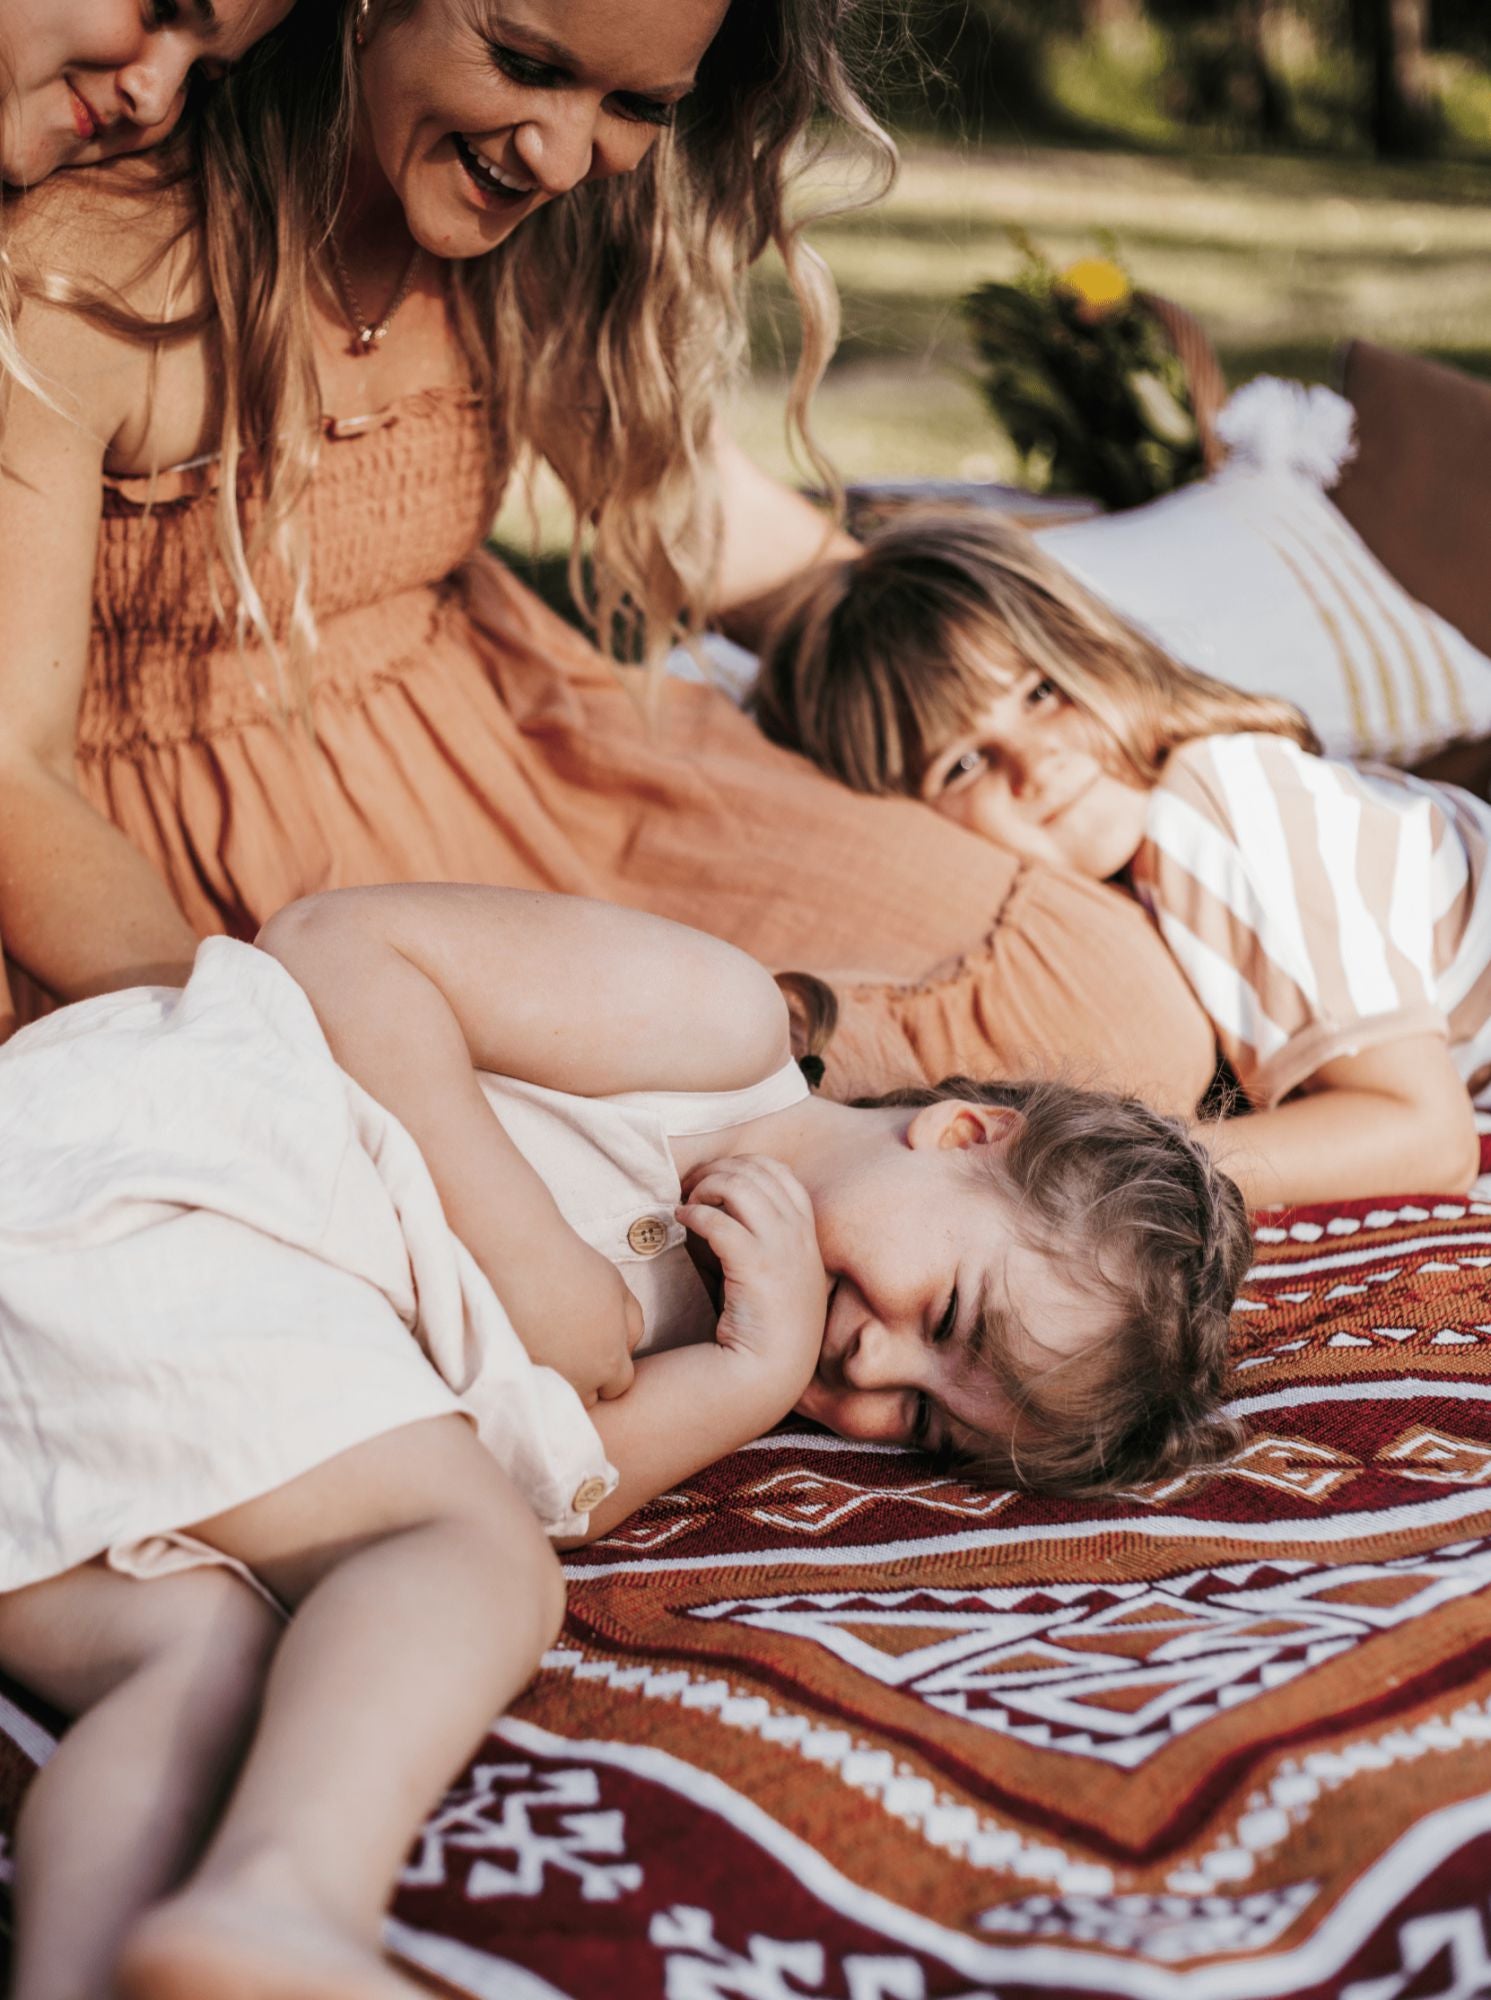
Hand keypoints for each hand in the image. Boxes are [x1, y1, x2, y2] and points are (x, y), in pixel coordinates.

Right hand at [499, 1232, 642, 1407]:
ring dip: (559, 1379)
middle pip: (589, 1396)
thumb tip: (628, 1347)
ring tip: (550, 1344)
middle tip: (572, 1345)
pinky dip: (532, 1370)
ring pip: (559, 1395)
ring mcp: (545, 1380)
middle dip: (586, 1378)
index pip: (619, 1385)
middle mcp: (579, 1380)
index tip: (598, 1347)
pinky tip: (529, 1341)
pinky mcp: (514, 1373)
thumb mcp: (618, 1289)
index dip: (611, 1366)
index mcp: (609, 1362)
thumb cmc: (573, 1267)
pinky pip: (530, 1384)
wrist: (520, 1257)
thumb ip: (631, 1323)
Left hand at [676, 1155, 827, 1398]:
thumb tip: (721, 1205)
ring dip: (706, 1187)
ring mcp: (782, 1249)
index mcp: (808, 1233)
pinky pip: (719, 1222)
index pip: (779, 1172)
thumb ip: (762, 1237)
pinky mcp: (757, 1266)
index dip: (742, 1166)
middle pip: (757, 1172)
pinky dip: (695, 1214)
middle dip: (718, 1171)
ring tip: (687, 1204)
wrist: (772, 1372)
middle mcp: (799, 1235)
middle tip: (692, 1187)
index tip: (714, 1179)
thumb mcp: (777, 1272)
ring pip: (739, 1187)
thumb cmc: (766, 1324)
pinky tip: (680, 1221)